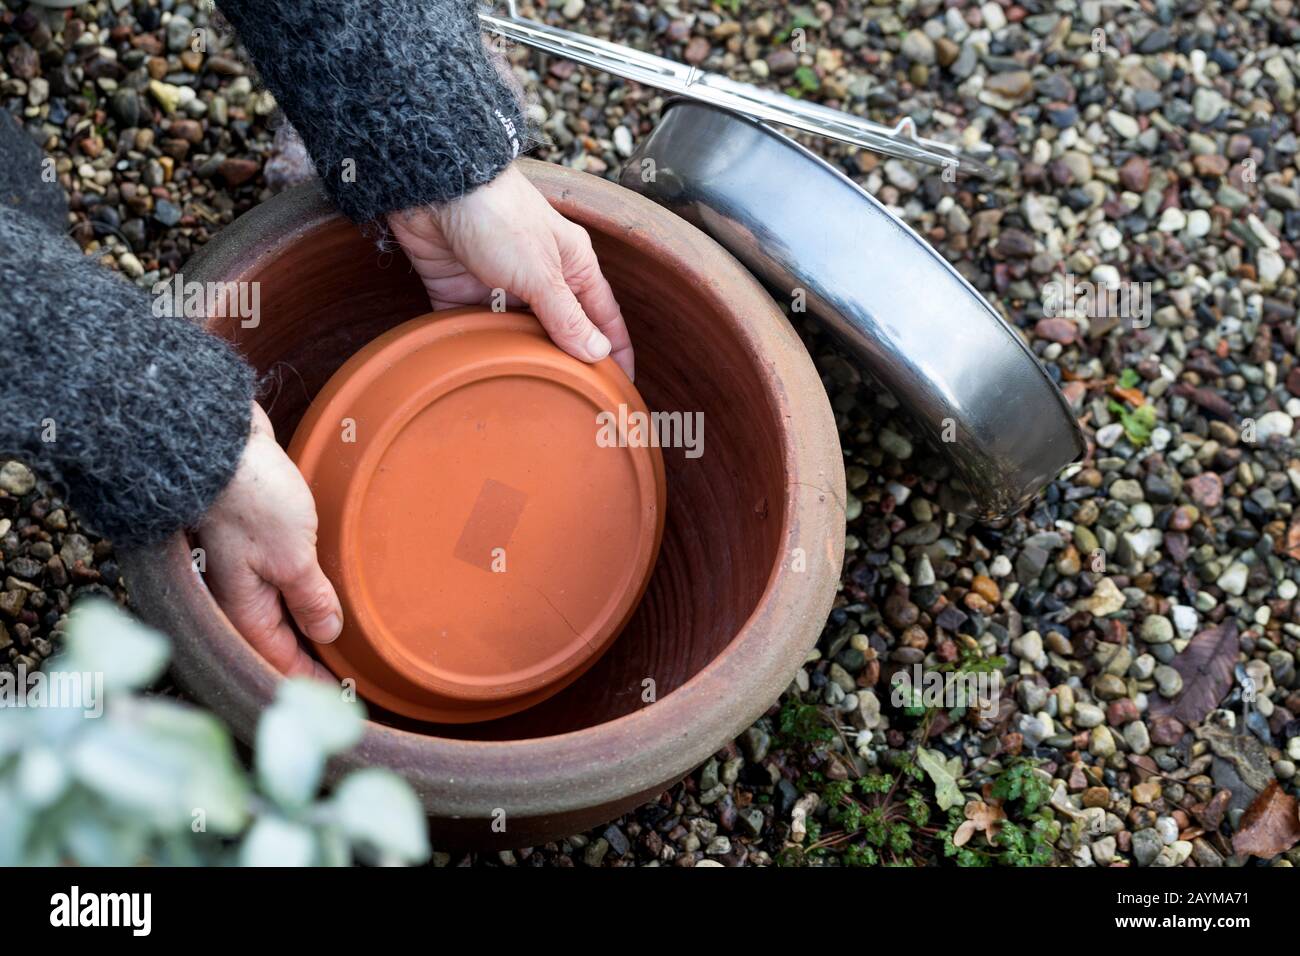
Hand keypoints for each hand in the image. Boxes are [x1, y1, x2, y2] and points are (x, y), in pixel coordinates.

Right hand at [197, 402, 339, 679]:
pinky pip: (284, 576)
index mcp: (245, 609)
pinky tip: (327, 588)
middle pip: (279, 639)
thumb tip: (327, 634)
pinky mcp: (257, 539)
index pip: (281, 661)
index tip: (345, 697)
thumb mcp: (292, 556)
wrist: (219, 441)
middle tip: (351, 672)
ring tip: (348, 637)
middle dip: (311, 658)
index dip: (313, 682)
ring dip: (310, 622)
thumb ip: (311, 597)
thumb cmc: (251, 500)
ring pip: (282, 607)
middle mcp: (241, 594)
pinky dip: (305, 588)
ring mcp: (248, 567)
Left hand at [388, 163, 634, 379]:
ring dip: (518, 358)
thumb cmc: (499, 217)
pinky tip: (482, 373)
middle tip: (575, 406)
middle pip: (560, 330)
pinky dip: (473, 347)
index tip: (621, 387)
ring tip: (529, 396)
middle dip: (566, 363)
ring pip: (514, 335)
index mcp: (572, 264)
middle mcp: (539, 276)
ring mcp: (498, 285)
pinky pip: (470, 330)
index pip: (603, 316)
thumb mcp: (542, 274)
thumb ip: (568, 318)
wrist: (433, 190)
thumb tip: (597, 355)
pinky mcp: (458, 293)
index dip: (615, 351)